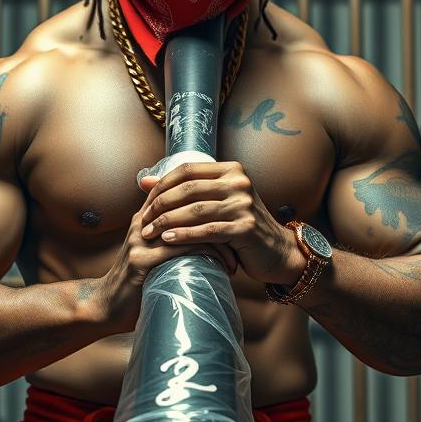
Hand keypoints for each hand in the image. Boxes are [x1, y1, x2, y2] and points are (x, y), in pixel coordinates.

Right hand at [94, 180, 239, 333]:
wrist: (106, 306)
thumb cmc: (136, 282)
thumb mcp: (152, 252)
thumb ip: (170, 239)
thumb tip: (201, 235)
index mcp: (146, 217)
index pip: (182, 196)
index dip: (211, 206)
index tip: (235, 223)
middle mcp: (143, 223)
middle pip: (189, 208)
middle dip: (220, 224)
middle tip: (241, 243)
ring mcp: (141, 241)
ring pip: (190, 228)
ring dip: (218, 244)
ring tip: (234, 262)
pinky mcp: (141, 261)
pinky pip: (181, 249)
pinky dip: (206, 256)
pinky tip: (221, 269)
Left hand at [137, 161, 304, 285]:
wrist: (277, 251)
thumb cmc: (240, 227)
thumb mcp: (215, 202)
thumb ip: (183, 190)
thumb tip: (143, 180)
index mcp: (232, 170)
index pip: (188, 170)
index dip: (162, 184)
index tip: (145, 201)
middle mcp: (240, 183)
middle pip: (188, 189)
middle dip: (160, 205)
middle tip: (143, 220)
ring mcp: (244, 205)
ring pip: (195, 210)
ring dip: (167, 222)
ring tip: (148, 233)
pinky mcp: (246, 228)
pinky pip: (206, 231)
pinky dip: (183, 235)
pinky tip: (167, 240)